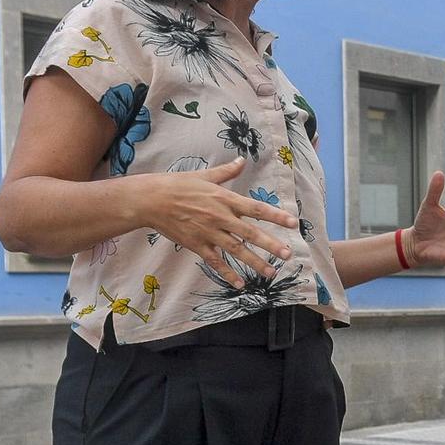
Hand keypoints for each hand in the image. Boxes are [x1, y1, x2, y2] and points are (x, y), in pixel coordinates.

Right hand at [139, 158, 297, 287]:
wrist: (150, 200)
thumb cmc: (177, 184)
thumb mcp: (204, 175)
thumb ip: (226, 171)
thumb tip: (242, 160)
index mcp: (225, 199)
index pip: (256, 208)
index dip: (275, 216)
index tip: (293, 223)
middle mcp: (220, 217)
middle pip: (250, 233)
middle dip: (270, 244)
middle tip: (288, 255)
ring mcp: (208, 233)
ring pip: (236, 250)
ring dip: (254, 262)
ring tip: (270, 273)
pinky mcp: (196, 245)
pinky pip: (215, 262)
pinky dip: (227, 273)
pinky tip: (240, 284)